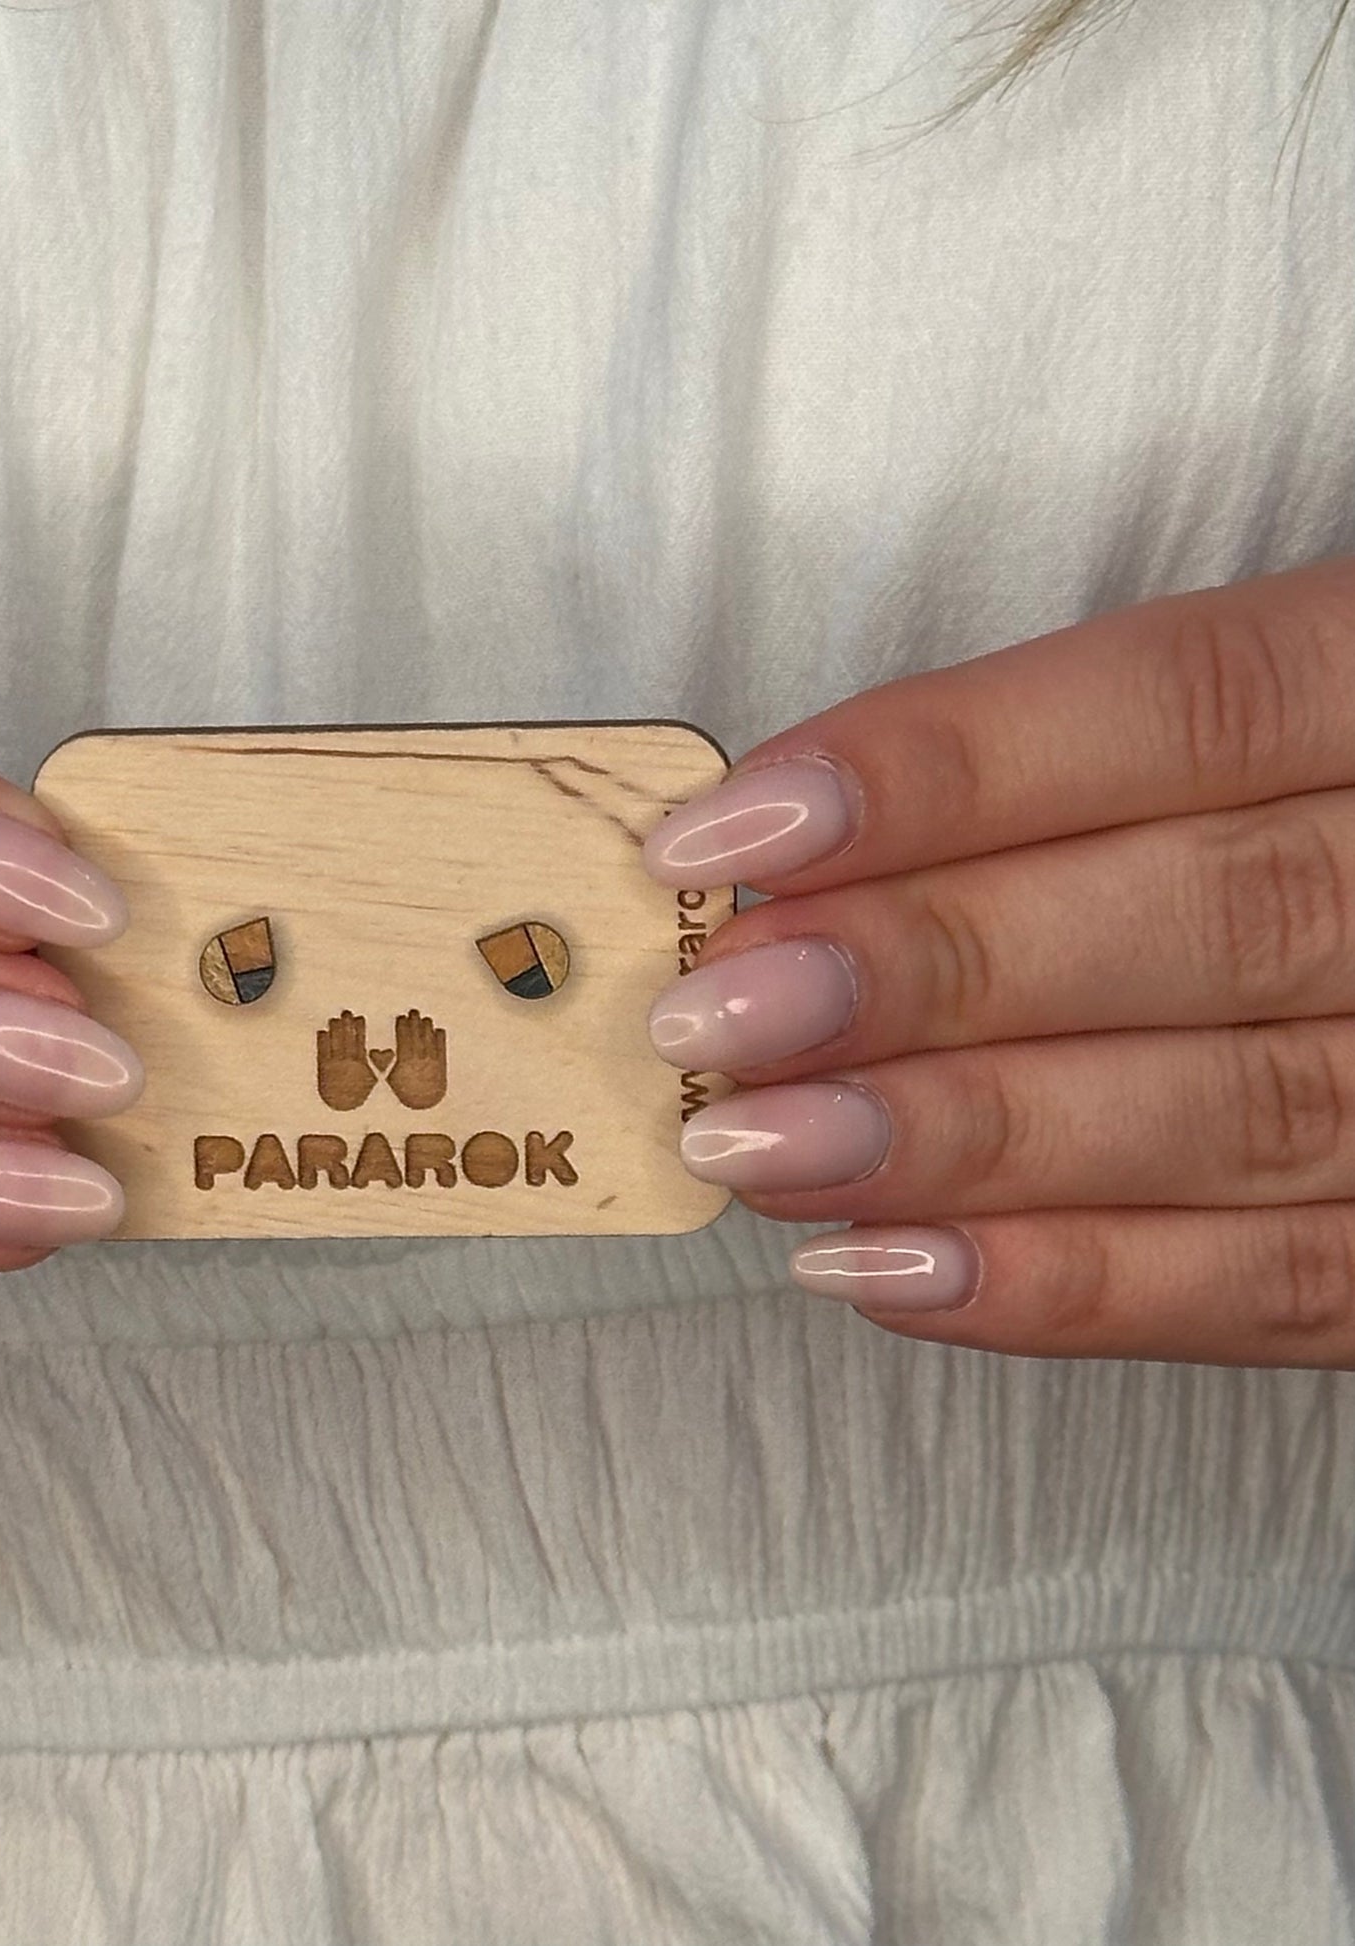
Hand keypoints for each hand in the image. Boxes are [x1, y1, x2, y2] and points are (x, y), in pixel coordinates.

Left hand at [317, 1011, 379, 1110]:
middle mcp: (347, 1061)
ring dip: (334, 1030)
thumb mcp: (373, 1079)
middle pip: (347, 1038)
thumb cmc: (357, 1092)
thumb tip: (390, 1051)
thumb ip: (381, 1063)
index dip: (359, 1028)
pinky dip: (323, 1041)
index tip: (359, 1018)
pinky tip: (323, 1032)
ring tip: (334, 1019)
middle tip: (346, 1013)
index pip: (360, 1040)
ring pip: (334, 1042)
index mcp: (360, 1062)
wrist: (341, 1105)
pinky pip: (322, 1051)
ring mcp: (334, 1064)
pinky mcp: (323, 1067)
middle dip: (347, 1024)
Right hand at [385, 1009, 446, 1109]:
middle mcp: (419, 1057)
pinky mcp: (441, 1062)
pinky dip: (439, 1037)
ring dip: (427, 1026)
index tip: (401, 1018)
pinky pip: (441, 1046)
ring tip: (424, 1019)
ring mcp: (432, 1059)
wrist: (424, 1102)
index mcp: (405, 1059)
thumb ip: (382, 1063)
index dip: (402, 1025)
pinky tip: (437, 1031)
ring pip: (429, 1037)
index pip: (403, 1036)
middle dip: (414, 1021)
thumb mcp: (390, 1077)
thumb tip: (373, 1051)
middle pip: (417, 1033)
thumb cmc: (405, 1090)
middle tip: (413, 1013)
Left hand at [643, 557, 1354, 1367]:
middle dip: (930, 972)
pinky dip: (1075, 1292)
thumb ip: (1086, 760)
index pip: (1182, 703)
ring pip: (1228, 1114)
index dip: (947, 768)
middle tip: (720, 1017)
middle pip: (1199, 918)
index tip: (732, 829)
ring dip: (962, 1144)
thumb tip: (800, 850)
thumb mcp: (1285, 701)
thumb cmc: (1323, 795)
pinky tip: (888, 1273)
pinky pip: (1282, 1286)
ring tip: (759, 1152)